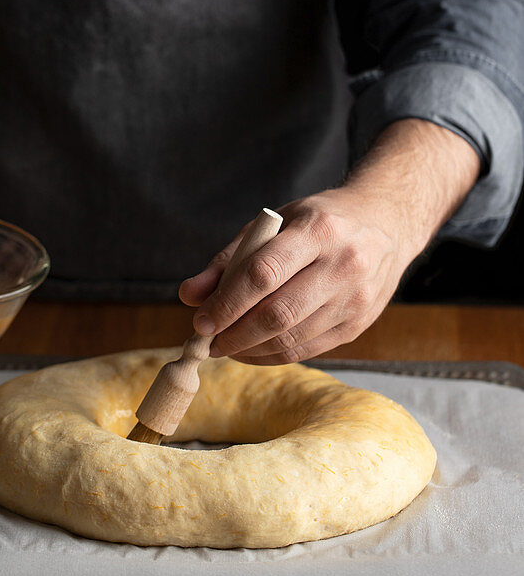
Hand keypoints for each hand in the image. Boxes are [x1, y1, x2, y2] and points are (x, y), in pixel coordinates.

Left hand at [179, 190, 404, 362]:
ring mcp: (356, 298)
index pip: (264, 273)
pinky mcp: (360, 323)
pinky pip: (308, 350)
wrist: (386, 223)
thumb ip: (231, 258)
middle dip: (235, 334)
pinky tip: (252, 350)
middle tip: (208, 341)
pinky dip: (273, 355)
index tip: (200, 320)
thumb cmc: (319, 220)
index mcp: (318, 230)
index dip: (227, 302)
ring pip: (293, 338)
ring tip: (225, 345)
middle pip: (278, 313)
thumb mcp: (274, 222)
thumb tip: (189, 296)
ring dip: (250, 350)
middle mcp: (342, 264)